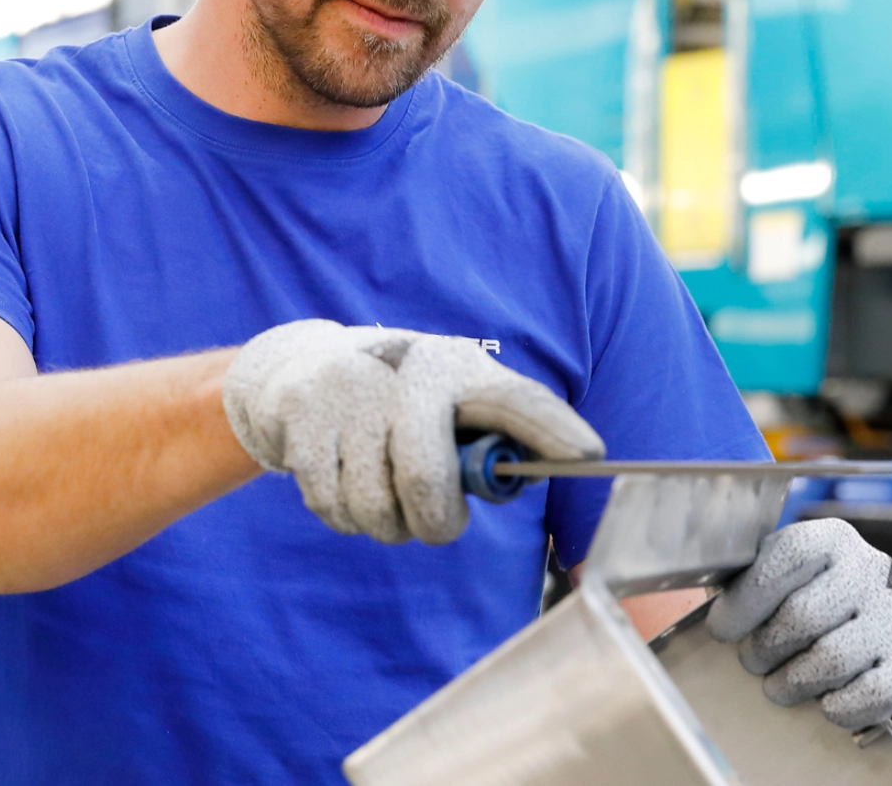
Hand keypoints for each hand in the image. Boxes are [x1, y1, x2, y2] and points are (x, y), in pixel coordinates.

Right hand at [222, 320, 602, 544]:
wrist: (302, 366)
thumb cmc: (401, 398)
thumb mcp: (453, 400)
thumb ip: (498, 434)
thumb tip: (564, 466)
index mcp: (456, 367)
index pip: (514, 399)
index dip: (551, 428)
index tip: (589, 455)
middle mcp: (406, 370)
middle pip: (425, 480)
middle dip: (435, 523)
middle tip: (437, 524)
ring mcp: (348, 391)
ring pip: (373, 507)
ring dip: (385, 524)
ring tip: (385, 496)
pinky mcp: (301, 415)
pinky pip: (330, 505)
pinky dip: (344, 516)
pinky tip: (348, 486)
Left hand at [706, 517, 891, 733]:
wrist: (866, 638)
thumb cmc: (800, 606)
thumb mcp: (770, 580)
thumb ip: (741, 584)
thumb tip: (713, 612)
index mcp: (832, 538)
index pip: (788, 557)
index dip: (747, 599)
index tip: (721, 630)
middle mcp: (873, 568)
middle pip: (804, 615)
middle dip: (765, 649)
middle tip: (753, 664)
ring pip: (834, 658)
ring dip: (794, 683)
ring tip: (780, 687)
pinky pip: (872, 694)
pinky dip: (839, 708)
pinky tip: (825, 703)